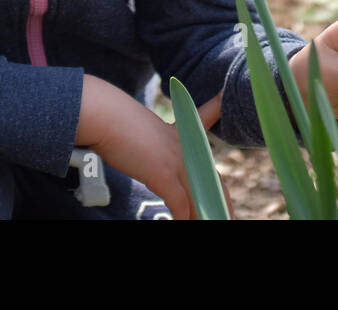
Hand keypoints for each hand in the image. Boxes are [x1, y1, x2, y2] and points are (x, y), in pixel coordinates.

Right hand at [78, 75, 234, 218]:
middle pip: (214, 185)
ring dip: (202, 215)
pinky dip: (182, 217)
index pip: (211, 161)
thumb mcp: (148, 134)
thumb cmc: (119, 124)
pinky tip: (180, 222)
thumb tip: (155, 166)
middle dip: (221, 206)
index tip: (231, 200)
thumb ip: (158, 152)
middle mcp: (188, 148)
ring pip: (200, 198)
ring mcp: (178, 160)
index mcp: (187, 137)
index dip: (222, 182)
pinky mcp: (164, 172)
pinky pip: (180, 203)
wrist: (106, 115)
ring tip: (207, 223)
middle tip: (227, 220)